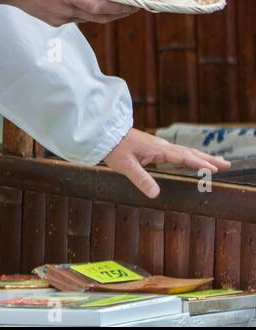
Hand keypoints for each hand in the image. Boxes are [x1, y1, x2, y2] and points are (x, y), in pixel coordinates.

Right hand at [0, 0, 139, 26]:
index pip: (101, 7)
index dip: (120, 7)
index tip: (134, 4)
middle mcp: (65, 11)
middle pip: (99, 17)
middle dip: (118, 13)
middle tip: (132, 7)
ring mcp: (59, 18)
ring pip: (89, 19)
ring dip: (104, 13)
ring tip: (117, 5)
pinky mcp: (54, 21)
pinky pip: (77, 18)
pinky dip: (88, 13)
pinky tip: (92, 4)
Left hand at [102, 128, 230, 197]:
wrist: (103, 134)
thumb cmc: (113, 148)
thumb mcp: (125, 166)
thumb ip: (141, 179)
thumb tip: (156, 195)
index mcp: (158, 149)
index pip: (184, 157)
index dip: (199, 163)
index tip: (214, 169)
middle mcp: (161, 146)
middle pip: (189, 152)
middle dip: (208, 158)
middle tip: (227, 164)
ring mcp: (158, 146)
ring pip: (184, 151)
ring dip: (201, 156)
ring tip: (216, 162)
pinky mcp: (153, 147)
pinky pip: (176, 152)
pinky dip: (189, 155)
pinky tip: (191, 159)